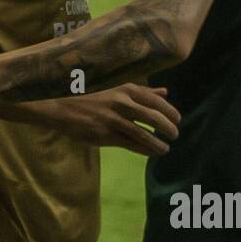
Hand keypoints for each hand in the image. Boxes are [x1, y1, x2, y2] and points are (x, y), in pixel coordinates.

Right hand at [50, 85, 179, 155]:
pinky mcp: (105, 135)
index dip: (171, 112)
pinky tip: (151, 152)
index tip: (178, 120)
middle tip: (174, 135)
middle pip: (154, 117)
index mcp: (126, 89)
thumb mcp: (118, 90)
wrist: (62, 108)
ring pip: (144, 134)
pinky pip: (131, 144)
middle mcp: (122, 102)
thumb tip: (165, 92)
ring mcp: (113, 119)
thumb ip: (142, 92)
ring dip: (159, 143)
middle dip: (169, 128)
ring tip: (165, 148)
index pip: (156, 101)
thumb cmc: (93, 98)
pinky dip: (145, 150)